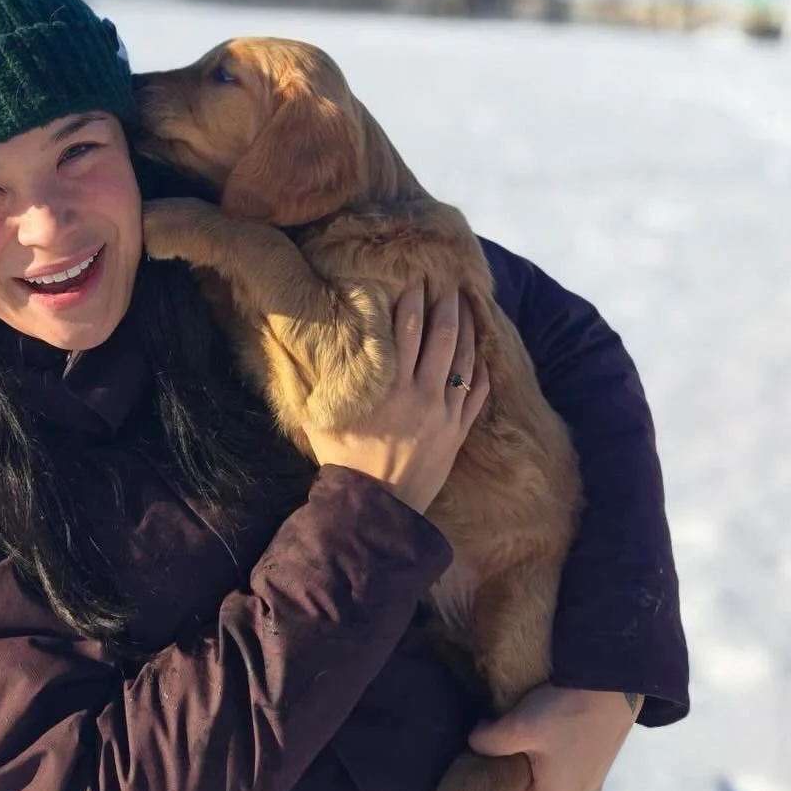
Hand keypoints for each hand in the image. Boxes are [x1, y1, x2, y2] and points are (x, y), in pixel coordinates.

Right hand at [304, 285, 489, 514]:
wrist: (374, 510)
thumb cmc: (341, 462)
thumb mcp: (321, 417)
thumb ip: (320, 381)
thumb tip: (308, 348)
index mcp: (388, 387)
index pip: (405, 330)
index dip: (412, 301)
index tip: (415, 280)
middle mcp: (421, 395)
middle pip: (441, 337)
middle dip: (445, 305)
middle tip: (446, 283)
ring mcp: (444, 415)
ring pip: (464, 360)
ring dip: (467, 329)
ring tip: (468, 305)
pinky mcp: (458, 434)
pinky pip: (478, 394)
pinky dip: (482, 369)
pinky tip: (481, 352)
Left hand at [467, 685, 637, 790]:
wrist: (614, 688)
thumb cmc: (565, 713)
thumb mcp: (516, 728)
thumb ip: (485, 743)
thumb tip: (475, 743)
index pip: (508, 787)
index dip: (501, 758)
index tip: (506, 734)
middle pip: (528, 782)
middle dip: (521, 757)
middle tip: (524, 728)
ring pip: (546, 773)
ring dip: (539, 751)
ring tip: (543, 724)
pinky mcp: (599, 772)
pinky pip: (566, 766)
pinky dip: (558, 748)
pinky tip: (559, 724)